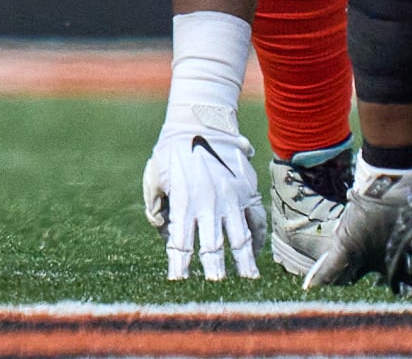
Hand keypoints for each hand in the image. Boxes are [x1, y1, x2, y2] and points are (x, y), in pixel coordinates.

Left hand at [141, 104, 266, 279]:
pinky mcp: (247, 190)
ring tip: (246, 283)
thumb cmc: (171, 151)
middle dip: (213, 272)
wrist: (201, 121)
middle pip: (213, 247)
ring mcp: (232, 197)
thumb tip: (164, 234)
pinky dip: (257, 239)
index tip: (179, 284)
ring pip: (240, 238)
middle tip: (215, 291)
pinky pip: (256, 220)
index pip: (181, 244)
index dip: (179, 267)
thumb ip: (155, 207)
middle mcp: (209, 203)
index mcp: (183, 201)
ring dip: (243, 263)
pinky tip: (254, 253)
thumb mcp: (154, 176)